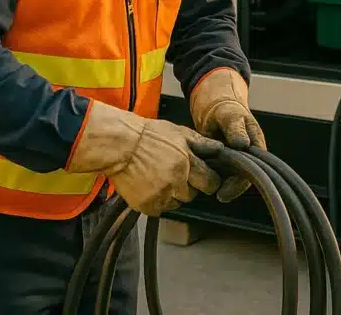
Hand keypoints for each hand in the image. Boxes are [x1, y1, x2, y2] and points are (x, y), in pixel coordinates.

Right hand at [109, 120, 223, 215]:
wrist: (120, 145)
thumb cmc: (149, 135)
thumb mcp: (179, 132)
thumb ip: (201, 144)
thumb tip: (220, 150)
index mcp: (187, 161)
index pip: (210, 181)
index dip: (210, 181)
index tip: (206, 180)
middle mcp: (176, 179)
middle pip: (193, 195)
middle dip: (191, 187)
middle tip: (179, 176)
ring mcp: (161, 194)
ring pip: (177, 203)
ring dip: (174, 195)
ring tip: (161, 178)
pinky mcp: (147, 205)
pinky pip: (161, 209)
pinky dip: (158, 201)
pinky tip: (151, 186)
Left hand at [190, 68, 266, 201]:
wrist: (214, 108)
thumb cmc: (226, 109)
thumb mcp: (230, 116)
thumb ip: (236, 129)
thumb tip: (243, 145)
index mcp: (256, 145)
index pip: (253, 172)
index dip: (239, 183)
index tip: (225, 191)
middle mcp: (248, 156)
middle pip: (241, 179)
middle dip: (228, 188)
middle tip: (215, 193)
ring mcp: (235, 161)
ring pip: (229, 179)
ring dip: (218, 182)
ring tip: (204, 184)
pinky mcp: (222, 163)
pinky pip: (218, 174)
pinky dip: (210, 176)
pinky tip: (201, 175)